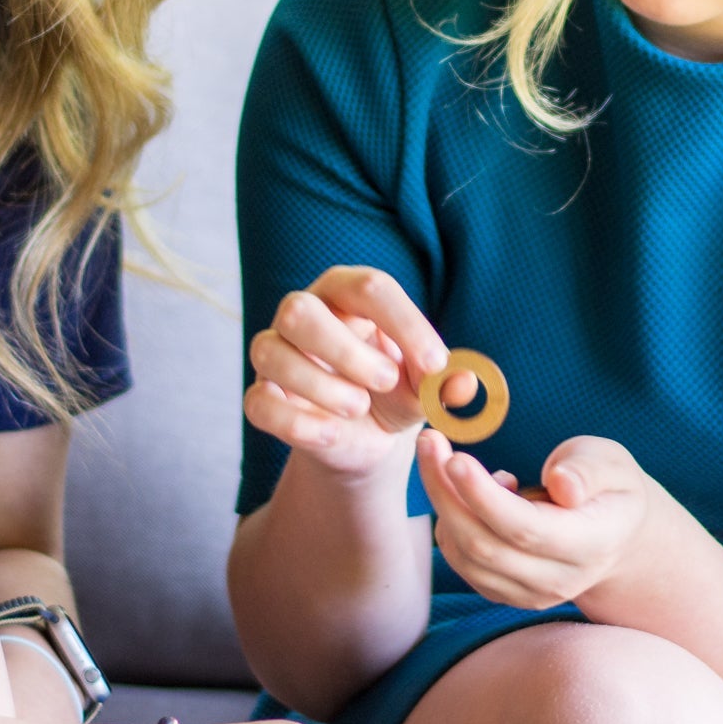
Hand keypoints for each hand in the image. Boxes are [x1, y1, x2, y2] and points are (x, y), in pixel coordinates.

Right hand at [245, 267, 452, 479]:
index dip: (404, 323)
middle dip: (346, 351)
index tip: (435, 364)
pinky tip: (332, 433)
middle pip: (298, 310)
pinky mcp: (261, 396)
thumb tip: (463, 382)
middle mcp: (303, 314)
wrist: (364, 436)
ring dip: (321, 385)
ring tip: (359, 407)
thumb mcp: (424, 387)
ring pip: (270, 352)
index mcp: (347, 295)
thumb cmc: (393, 391)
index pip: (369, 287)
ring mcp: (274, 354)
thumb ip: (443, 382)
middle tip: (386, 381)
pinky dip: (297, 423)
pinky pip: (260, 403)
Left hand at [419, 431, 656, 614]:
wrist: (617, 536)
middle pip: (483, 544)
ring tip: (449, 459)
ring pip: (464, 556)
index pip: (525, 528)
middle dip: (445, 491)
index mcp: (591, 544)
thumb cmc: (610, 488)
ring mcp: (530, 594)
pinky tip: (468, 492)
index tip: (455, 458)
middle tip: (430, 442)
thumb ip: (588, 470)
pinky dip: (450, 522)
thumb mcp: (612, 463)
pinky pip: (461, 562)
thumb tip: (562, 486)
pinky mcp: (505, 593)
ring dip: (442, 503)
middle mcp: (559, 579)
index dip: (484, 496)